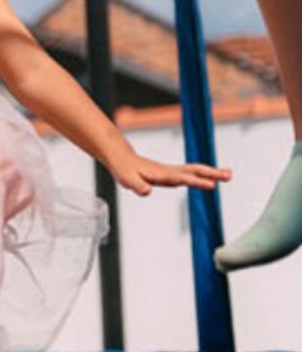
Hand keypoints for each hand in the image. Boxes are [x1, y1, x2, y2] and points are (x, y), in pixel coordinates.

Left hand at [109, 153, 231, 196]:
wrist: (122, 159)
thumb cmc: (124, 170)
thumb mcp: (126, 180)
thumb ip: (137, 186)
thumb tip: (147, 192)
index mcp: (161, 174)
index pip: (182, 179)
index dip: (196, 182)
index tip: (211, 185)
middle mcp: (169, 171)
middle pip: (194, 171)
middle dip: (211, 173)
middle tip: (229, 176)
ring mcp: (172, 171)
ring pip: (195, 171)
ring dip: (212, 172)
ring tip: (230, 175)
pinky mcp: (171, 173)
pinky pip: (191, 173)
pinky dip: (204, 174)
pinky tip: (214, 178)